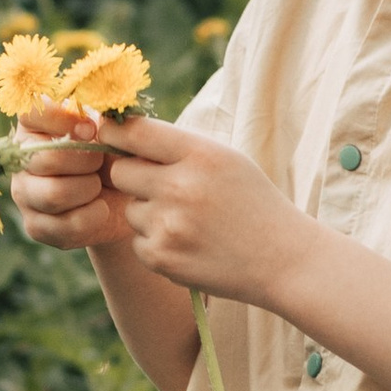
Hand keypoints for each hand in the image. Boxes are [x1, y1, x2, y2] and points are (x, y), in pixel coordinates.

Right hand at [10, 101, 129, 251]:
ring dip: (89, 189)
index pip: (31, 113)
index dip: (62, 119)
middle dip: (87, 161)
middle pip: (46, 158)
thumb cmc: (114, 156)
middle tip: (101, 162)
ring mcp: (24, 194)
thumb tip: (93, 128)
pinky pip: (66, 225)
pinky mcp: (36, 226)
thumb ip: (102, 121)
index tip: (91, 129)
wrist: (126, 199)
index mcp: (34, 126)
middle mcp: (21, 159)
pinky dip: (94, 216)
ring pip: (54, 194)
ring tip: (99, 186)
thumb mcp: (112, 133)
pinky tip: (101, 208)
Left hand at [99, 116, 309, 303]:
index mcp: (200, 154)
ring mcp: (169, 225)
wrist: (281, 259)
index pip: (135, 132)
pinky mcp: (161, 258)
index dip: (114, 132)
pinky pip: (137, 242)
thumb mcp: (225, 159)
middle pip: (120, 171)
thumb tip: (121, 133)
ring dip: (150, 214)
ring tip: (189, 222)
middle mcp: (180, 187)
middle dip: (134, 176)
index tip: (109, 135)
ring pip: (130, 210)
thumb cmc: (251, 202)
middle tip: (163, 187)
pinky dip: (157, 243)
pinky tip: (190, 244)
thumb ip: (177, 146)